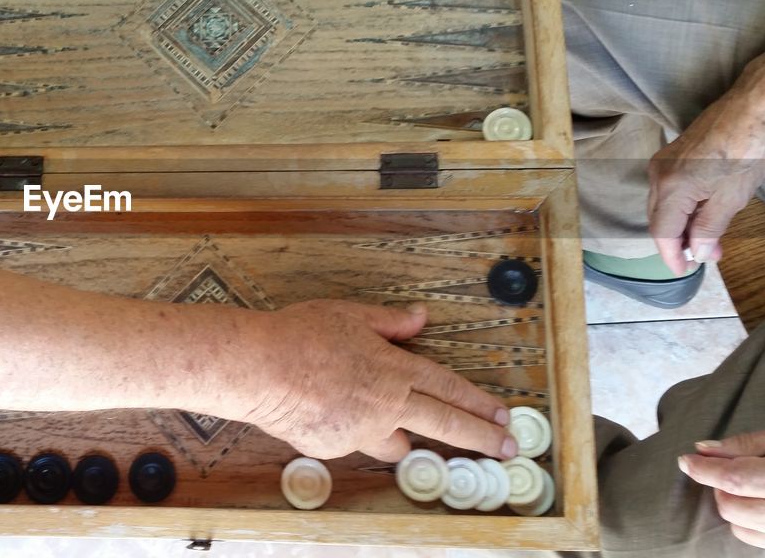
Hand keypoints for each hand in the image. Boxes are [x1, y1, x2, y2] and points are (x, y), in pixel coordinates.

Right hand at [243, 300, 514, 462]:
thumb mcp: (350, 315)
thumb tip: (420, 317)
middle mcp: (386, 406)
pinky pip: (350, 441)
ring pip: (395, 443)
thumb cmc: (299, 335)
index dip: (479, 403)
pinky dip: (346, 429)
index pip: (449, 389)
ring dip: (398, 435)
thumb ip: (390, 322)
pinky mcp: (334, 449)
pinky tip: (323, 408)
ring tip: (381, 419)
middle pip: (445, 425)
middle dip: (480, 438)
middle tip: (505, 448)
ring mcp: (361, 432)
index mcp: (394, 371)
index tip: (503, 417)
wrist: (259, 369)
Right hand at [646, 84, 764, 275]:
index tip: (685, 271)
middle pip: (658, 220)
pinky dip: (682, 207)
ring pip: (663, 206)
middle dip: (678, 242)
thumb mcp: (732, 197)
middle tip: (705, 256)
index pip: (662, 233)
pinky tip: (702, 213)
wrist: (755, 105)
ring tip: (708, 238)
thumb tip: (697, 252)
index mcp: (670, 188)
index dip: (672, 256)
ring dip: (680, 225)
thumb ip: (708, 228)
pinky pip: (668, 190)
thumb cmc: (748, 148)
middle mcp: (658, 175)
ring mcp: (663, 163)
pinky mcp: (672, 155)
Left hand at [679, 421, 764, 556]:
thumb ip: (753, 442)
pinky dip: (755, 525)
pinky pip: (760, 543)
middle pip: (730, 506)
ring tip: (758, 490)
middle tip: (735, 471)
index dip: (702, 469)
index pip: (733, 478)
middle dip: (722, 487)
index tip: (686, 460)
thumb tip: (707, 449)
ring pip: (740, 528)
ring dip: (737, 507)